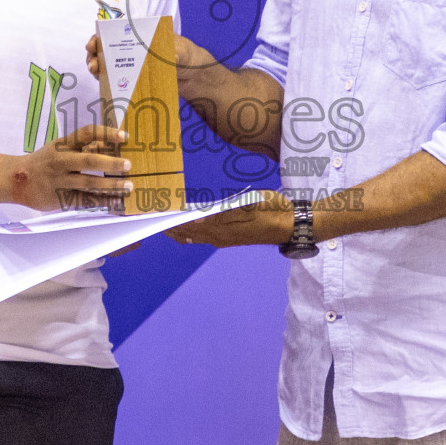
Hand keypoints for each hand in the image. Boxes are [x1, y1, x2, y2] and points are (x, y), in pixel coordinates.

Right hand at [10, 123, 133, 210]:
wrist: (16, 180)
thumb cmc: (45, 162)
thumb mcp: (59, 149)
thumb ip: (82, 147)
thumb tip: (111, 144)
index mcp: (63, 144)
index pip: (87, 133)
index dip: (106, 133)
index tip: (125, 136)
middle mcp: (61, 161)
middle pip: (89, 160)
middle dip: (111, 163)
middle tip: (129, 165)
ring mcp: (60, 181)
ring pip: (89, 183)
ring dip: (111, 185)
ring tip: (129, 185)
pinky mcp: (60, 199)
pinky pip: (85, 200)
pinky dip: (102, 201)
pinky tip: (116, 201)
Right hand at [86, 31, 214, 84]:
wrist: (194, 75)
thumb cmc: (187, 55)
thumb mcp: (181, 51)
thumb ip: (173, 52)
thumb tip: (167, 57)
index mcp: (139, 35)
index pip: (114, 32)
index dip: (100, 36)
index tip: (93, 43)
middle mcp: (131, 48)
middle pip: (105, 48)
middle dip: (94, 54)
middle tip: (92, 63)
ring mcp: (131, 64)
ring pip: (107, 64)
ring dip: (97, 68)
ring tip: (95, 72)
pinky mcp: (133, 80)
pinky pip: (116, 80)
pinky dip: (107, 82)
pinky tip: (103, 85)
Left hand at [165, 189, 291, 247]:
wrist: (290, 223)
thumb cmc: (271, 209)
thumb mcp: (248, 206)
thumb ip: (222, 213)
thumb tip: (198, 217)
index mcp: (223, 228)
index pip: (191, 225)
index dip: (174, 222)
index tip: (158, 218)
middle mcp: (220, 237)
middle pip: (190, 233)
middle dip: (172, 228)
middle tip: (154, 222)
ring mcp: (225, 239)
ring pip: (197, 237)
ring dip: (180, 233)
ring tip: (165, 228)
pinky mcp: (231, 237)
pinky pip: (205, 238)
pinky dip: (192, 234)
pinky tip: (187, 233)